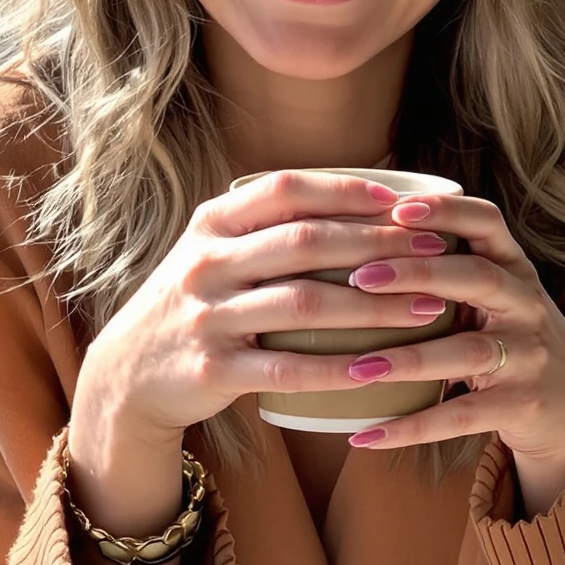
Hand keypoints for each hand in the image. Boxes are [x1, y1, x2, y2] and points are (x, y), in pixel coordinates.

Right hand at [66, 171, 448, 537]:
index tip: (403, 199)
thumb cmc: (194, 304)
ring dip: (374, 305)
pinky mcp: (213, 370)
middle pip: (306, 241)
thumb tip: (365, 201)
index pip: (287, 190)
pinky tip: (379, 369)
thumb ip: (268, 227)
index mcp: (211, 224)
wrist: (128, 375)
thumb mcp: (213, 252)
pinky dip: (338, 369)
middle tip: (437, 250)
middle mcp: (206, 262)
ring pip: (305, 303)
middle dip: (379, 243)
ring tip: (428, 308)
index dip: (348, 190)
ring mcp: (207, 316)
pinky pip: (287, 369)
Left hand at [335, 191, 564, 517]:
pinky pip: (461, 416)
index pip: (487, 222)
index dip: (446, 210)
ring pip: (467, 351)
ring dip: (407, 358)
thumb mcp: (495, 293)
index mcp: (515, 267)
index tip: (397, 209)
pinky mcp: (520, 406)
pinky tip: (367, 434)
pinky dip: (412, 427)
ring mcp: (528, 357)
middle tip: (359, 277)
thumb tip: (356, 236)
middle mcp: (527, 305)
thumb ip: (447, 266)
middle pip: (477, 278)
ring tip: (356, 366)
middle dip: (417, 273)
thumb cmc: (510, 336)